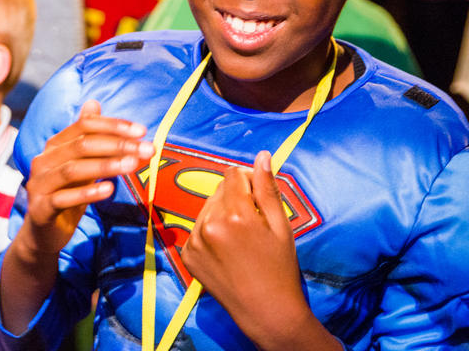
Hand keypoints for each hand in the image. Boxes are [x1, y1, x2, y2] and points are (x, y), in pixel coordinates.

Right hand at [16, 101, 152, 260]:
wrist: (43, 233)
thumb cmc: (66, 194)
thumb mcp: (80, 163)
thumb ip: (87, 136)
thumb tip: (94, 101)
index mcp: (54, 146)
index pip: (84, 126)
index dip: (113, 125)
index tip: (142, 130)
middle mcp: (44, 161)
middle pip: (81, 145)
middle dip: (117, 145)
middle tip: (147, 149)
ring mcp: (40, 184)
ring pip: (73, 170)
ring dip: (106, 166)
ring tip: (133, 165)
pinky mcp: (41, 209)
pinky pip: (64, 198)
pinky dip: (88, 193)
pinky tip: (109, 189)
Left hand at [181, 151, 315, 349]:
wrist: (267, 313)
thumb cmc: (281, 269)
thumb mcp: (281, 226)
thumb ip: (268, 188)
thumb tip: (262, 155)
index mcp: (235, 215)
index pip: (234, 174)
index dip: (249, 179)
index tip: (260, 196)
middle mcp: (209, 225)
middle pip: (219, 189)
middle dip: (236, 197)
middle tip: (253, 222)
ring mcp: (195, 241)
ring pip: (207, 208)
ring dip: (222, 213)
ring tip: (241, 238)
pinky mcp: (188, 256)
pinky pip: (198, 229)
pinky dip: (211, 232)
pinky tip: (228, 250)